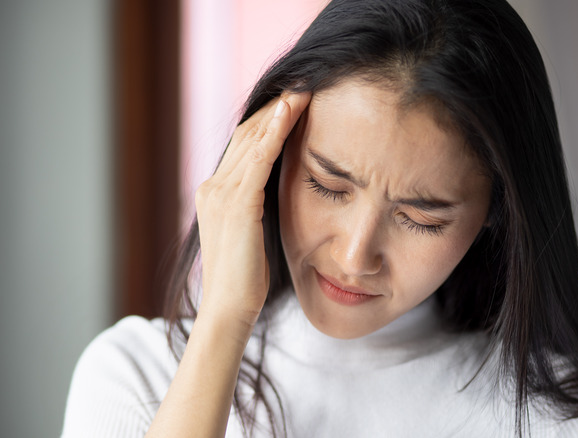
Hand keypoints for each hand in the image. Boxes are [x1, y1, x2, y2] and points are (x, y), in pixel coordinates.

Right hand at [194, 92, 310, 330]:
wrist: (228, 310)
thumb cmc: (246, 279)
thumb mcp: (250, 235)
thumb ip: (256, 209)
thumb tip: (274, 194)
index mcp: (216, 193)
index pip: (244, 145)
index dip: (269, 121)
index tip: (295, 102)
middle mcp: (213, 187)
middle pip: (247, 134)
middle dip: (276, 108)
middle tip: (303, 85)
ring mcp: (221, 194)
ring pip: (253, 139)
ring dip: (279, 111)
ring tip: (303, 89)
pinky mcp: (238, 205)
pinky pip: (258, 159)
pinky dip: (275, 133)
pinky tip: (292, 112)